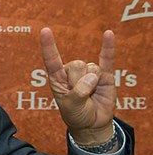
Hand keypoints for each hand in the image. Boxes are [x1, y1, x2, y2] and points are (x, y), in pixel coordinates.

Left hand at [39, 27, 115, 145]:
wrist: (93, 123)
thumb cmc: (77, 114)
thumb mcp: (71, 107)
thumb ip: (78, 93)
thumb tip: (93, 76)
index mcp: (57, 78)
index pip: (52, 60)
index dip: (48, 46)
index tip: (45, 30)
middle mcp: (71, 72)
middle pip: (77, 65)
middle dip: (80, 82)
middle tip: (81, 96)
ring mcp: (88, 72)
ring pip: (91, 68)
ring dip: (93, 83)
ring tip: (91, 94)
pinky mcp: (105, 74)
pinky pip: (107, 58)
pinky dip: (108, 46)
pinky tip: (108, 34)